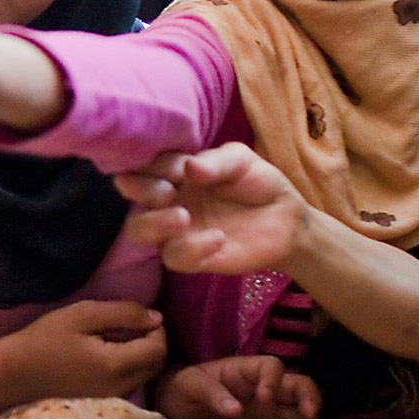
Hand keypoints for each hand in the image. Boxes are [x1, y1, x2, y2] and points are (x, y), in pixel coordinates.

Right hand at [0, 300, 166, 401]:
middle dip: (152, 342)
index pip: (159, 348)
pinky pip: (131, 383)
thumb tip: (157, 317)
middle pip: (157, 364)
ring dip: (142, 355)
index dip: (156, 328)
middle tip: (129, 326)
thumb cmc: (44, 340)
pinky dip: (129, 367)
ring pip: (146, 374)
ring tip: (116, 339)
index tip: (137, 316)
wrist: (14, 375)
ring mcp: (113, 398)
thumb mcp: (82, 315)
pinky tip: (106, 356)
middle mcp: (120, 387)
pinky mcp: (105, 403)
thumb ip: (123, 313)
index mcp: (116, 365)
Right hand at [115, 144, 307, 276]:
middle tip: (168, 191)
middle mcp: (168, 199)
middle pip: (133, 197)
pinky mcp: (192, 257)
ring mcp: (177, 230)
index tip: (173, 168)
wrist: (285, 217)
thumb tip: (189, 166)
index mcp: (174, 172)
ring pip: (139, 231)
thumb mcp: (241, 161)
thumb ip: (215, 162)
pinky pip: (174, 257)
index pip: (145, 164)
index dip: (149, 165)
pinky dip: (191, 248)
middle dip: (142, 191)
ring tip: (183, 217)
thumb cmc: (257, 182)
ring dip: (154, 224)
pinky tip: (218, 238)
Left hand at [156, 357, 321, 418]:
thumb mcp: (190, 384)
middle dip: (310, 399)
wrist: (173, 411)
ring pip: (302, 416)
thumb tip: (235, 410)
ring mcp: (268, 416)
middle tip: (307, 414)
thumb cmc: (182, 389)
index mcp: (247, 372)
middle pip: (300, 387)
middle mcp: (264, 392)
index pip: (273, 367)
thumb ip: (211, 393)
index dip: (274, 380)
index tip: (264, 398)